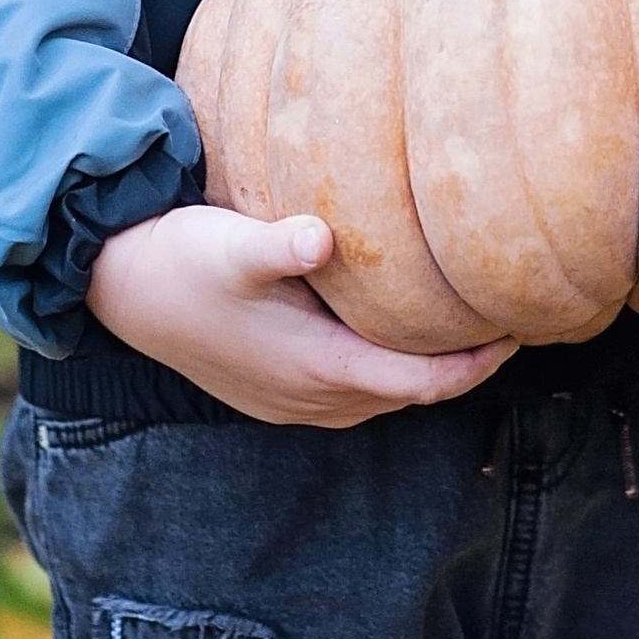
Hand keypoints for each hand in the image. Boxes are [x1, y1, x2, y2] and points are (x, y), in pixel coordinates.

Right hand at [86, 203, 516, 426]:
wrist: (118, 291)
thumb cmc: (181, 260)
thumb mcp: (231, 244)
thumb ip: (280, 244)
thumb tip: (319, 236)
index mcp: (317, 368)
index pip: (424, 383)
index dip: (479, 363)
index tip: (521, 327)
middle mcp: (312, 398)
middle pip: (413, 395)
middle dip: (464, 365)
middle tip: (509, 315)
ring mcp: (292, 402)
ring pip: (384, 398)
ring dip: (425, 370)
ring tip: (465, 322)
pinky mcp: (275, 394)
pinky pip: (354, 394)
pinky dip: (388, 370)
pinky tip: (395, 327)